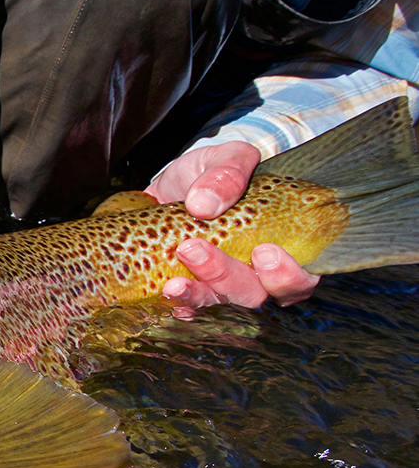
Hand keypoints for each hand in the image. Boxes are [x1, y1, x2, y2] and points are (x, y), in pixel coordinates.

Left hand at [146, 142, 319, 308]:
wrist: (175, 184)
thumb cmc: (215, 174)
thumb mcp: (226, 158)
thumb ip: (228, 172)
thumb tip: (206, 204)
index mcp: (282, 246)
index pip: (300, 280)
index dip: (287, 276)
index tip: (263, 252)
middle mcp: (254, 274)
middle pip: (253, 294)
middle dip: (225, 276)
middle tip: (194, 249)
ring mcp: (221, 285)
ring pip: (218, 303)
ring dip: (196, 294)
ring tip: (173, 282)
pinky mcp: (191, 287)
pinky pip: (188, 308)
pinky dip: (178, 305)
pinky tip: (167, 295)